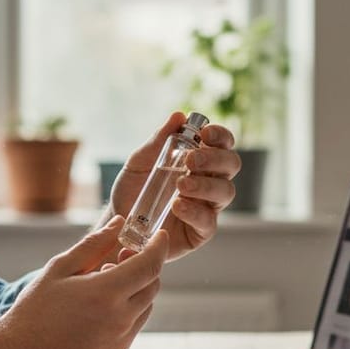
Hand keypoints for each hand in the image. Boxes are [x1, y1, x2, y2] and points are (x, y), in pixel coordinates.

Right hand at [0, 217, 167, 348]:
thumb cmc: (36, 310)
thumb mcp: (60, 269)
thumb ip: (93, 245)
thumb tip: (118, 223)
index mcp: (105, 294)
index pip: (149, 265)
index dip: (158, 247)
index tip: (159, 235)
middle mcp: (120, 319)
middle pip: (152, 285)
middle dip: (145, 267)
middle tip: (121, 258)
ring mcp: (121, 341)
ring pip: (145, 307)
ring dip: (135, 290)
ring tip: (103, 286)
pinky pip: (133, 327)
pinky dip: (126, 312)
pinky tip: (99, 309)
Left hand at [108, 112, 240, 261]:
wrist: (118, 220)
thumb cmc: (133, 189)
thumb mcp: (139, 162)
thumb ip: (158, 141)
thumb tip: (178, 116)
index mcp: (200, 161)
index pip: (222, 144)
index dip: (220, 136)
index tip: (204, 133)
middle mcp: (209, 181)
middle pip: (231, 165)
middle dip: (214, 158)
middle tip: (189, 160)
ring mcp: (207, 207)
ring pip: (225, 192)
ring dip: (205, 185)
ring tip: (181, 185)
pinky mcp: (200, 232)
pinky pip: (208, 222)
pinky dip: (195, 212)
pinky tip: (178, 206)